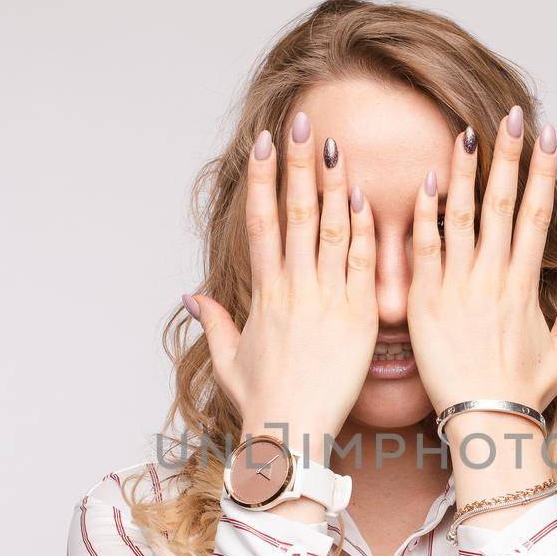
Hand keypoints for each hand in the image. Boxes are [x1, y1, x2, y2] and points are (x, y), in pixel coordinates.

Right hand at [186, 114, 378, 458]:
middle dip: (298, 165)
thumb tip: (191, 295)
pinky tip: (364, 196)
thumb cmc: (264, 402)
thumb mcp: (230, 360)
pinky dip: (361, 229)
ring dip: (332, 184)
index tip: (267, 143)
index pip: (262, 223)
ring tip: (336, 145)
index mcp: (264, 294)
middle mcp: (292, 289)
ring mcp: (325, 300)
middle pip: (293, 213)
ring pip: (327, 229)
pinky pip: (360, 263)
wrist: (291, 434)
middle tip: (303, 121)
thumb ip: (215, 322)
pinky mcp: (356, 318)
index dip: (264, 180)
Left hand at [405, 106, 556, 427]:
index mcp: (525, 286)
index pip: (535, 215)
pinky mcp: (426, 302)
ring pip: (463, 216)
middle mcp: (495, 278)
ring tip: (466, 131)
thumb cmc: (522, 395)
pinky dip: (427, 214)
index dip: (541, 173)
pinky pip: (425, 249)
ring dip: (466, 171)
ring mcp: (460, 287)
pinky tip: (429, 180)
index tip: (545, 137)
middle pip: (504, 203)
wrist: (486, 422)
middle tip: (513, 114)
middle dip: (510, 156)